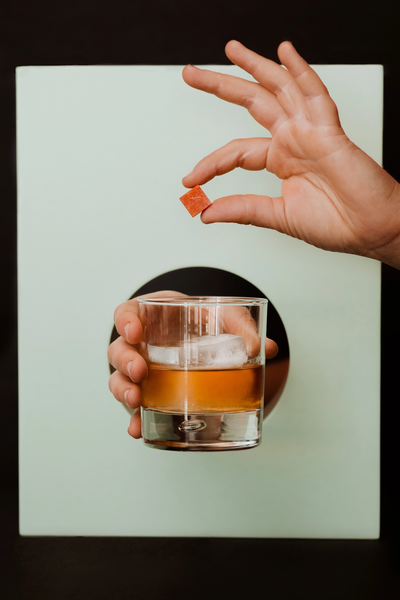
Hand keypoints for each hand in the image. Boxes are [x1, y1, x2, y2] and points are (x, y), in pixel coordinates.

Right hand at [108, 291, 277, 438]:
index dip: (126, 322)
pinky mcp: (149, 394)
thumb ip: (243, 328)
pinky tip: (138, 430)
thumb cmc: (209, 322)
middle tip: (140, 371)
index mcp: (153, 317)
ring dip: (123, 390)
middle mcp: (141, 344)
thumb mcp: (226, 318)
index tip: (135, 331)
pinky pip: (135, 407)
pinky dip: (135, 419)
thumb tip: (267, 348)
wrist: (208, 339)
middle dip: (126, 362)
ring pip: (119, 379)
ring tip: (136, 400)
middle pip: (118, 350)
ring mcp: (141, 371)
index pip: (126, 314)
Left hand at [182, 40, 399, 268]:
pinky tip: (286, 53)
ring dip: (254, 67)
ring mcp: (310, 132)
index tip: (189, 181)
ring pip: (279, 89)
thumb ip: (242, 209)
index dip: (209, 164)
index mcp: (280, 159)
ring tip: (231, 50)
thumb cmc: (335, 223)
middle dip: (220, 85)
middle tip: (191, 73)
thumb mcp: (277, 216)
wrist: (369, 230)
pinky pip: (315, 95)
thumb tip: (207, 213)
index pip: (234, 151)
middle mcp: (293, 140)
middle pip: (251, 102)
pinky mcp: (330, 131)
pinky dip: (301, 72)